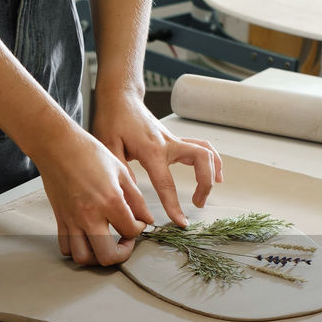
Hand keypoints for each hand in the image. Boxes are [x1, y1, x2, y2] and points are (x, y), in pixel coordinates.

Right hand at [34, 123, 154, 265]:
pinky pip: (66, 247)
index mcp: (110, 201)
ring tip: (105, 245)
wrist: (57, 146)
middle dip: (121, 255)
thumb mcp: (121, 171)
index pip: (131, 231)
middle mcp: (89, 215)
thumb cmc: (87, 153)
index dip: (138, 230)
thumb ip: (136, 200)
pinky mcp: (60, 220)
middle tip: (124, 243)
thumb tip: (146, 219)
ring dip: (96, 258)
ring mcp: (72, 220)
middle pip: (107, 256)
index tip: (137, 222)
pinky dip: (77, 250)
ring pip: (83, 258)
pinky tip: (86, 239)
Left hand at [91, 90, 221, 226]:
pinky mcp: (174, 139)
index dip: (174, 205)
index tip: (181, 222)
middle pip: (201, 160)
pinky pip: (201, 147)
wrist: (119, 98)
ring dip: (212, 172)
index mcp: (151, 150)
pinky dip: (211, 160)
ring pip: (206, 151)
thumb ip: (121, 173)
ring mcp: (173, 139)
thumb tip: (131, 200)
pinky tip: (212, 173)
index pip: (166, 184)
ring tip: (207, 192)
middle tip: (197, 204)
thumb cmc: (112, 121)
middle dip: (205, 184)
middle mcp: (168, 143)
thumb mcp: (108, 147)